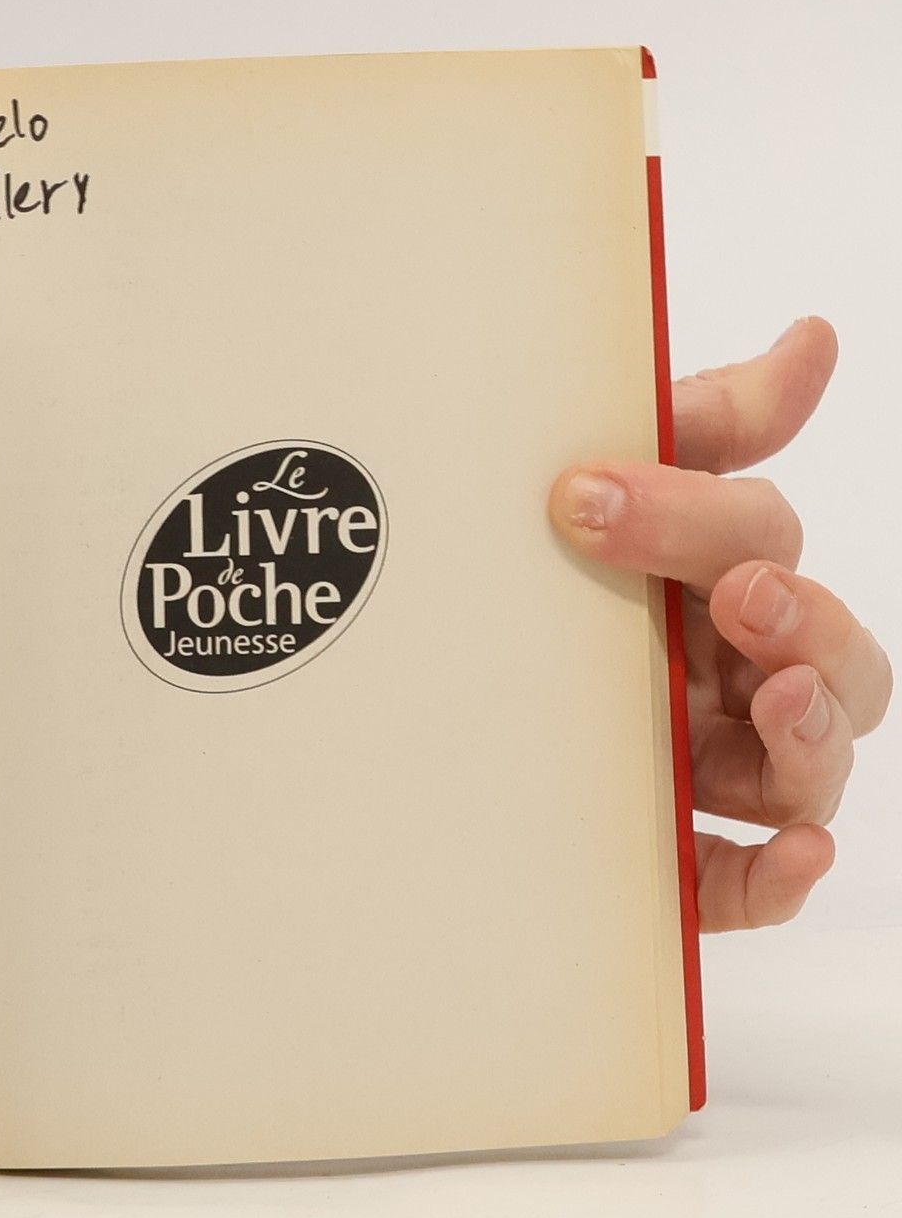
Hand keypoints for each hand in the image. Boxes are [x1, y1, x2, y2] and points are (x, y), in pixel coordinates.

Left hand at [550, 317, 889, 930]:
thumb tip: (816, 337)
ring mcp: (701, 768)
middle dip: (804, 621)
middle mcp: (720, 675)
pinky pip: (743, 880)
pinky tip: (796, 851)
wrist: (388, 704)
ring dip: (815, 731)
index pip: (755, 539)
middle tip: (736, 599)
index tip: (581, 495)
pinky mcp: (668, 857)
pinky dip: (783, 871)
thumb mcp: (583, 485)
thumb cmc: (512, 576)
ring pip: (807, 764)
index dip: (695, 517)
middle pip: (828, 655)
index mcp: (703, 580)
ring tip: (778, 699)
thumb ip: (697, 425)